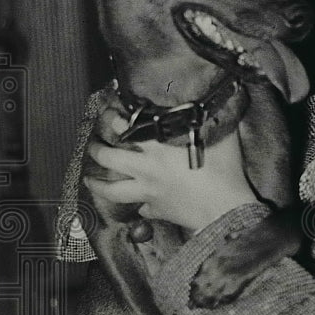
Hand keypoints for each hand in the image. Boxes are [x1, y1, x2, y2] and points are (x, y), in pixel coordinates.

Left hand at [85, 110, 257, 231]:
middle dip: (96, 149)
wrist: (225, 210)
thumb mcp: (222, 138)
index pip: (124, 127)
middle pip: (108, 159)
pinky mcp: (159, 211)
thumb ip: (213, 121)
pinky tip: (141, 206)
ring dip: (98, 185)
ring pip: (113, 190)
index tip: (110, 112)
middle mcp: (146, 169)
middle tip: (93, 145)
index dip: (113, 117)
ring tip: (89, 180)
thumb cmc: (224, 173)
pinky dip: (141, 207)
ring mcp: (149, 193)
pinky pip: (143, 210)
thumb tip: (218, 103)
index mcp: (157, 148)